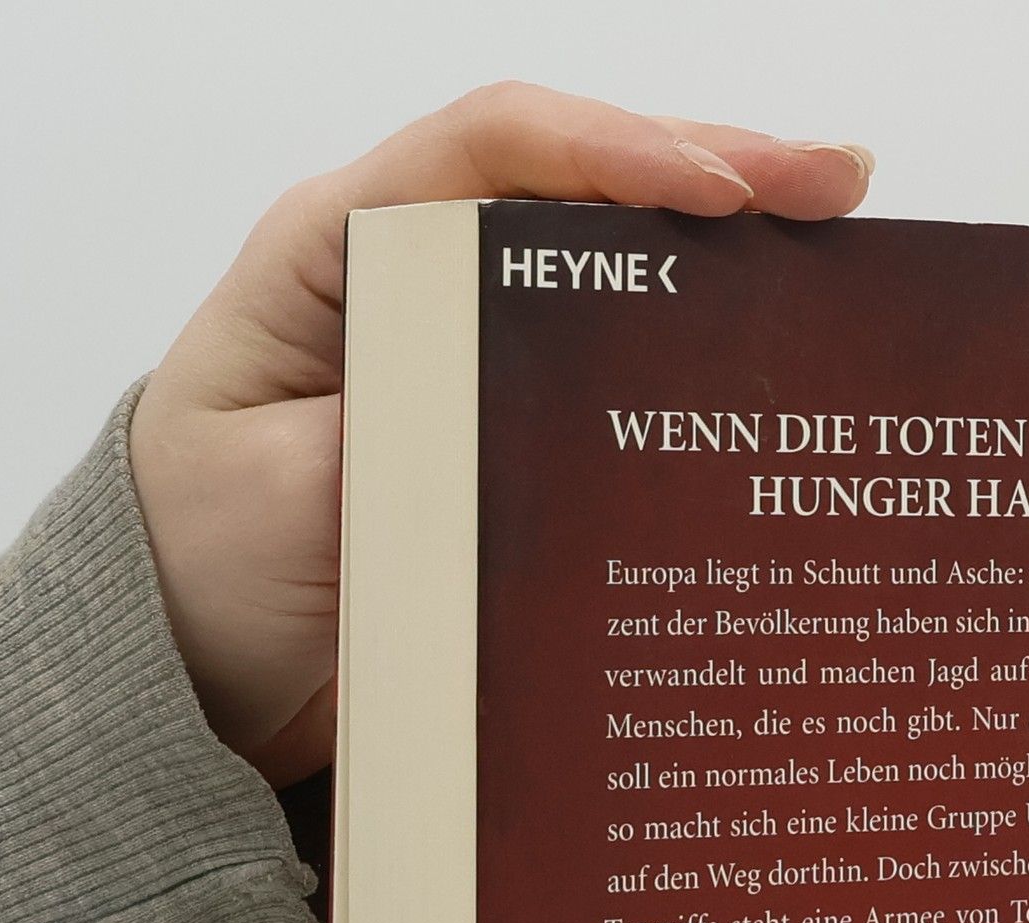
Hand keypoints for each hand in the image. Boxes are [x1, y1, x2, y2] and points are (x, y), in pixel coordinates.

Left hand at [130, 81, 873, 787]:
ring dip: (721, 253)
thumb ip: (400, 433)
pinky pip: (600, 365)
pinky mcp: (495, 430)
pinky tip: (765, 357)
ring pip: (604, 266)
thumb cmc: (201, 565)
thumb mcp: (287, 496)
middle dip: (714, 173)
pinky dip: (686, 349)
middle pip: (573, 186)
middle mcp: (408, 279)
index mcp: (334, 253)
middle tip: (838, 187)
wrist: (187, 664)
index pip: (489, 152)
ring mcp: (460, 352)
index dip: (616, 155)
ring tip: (840, 248)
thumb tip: (528, 400)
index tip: (728, 194)